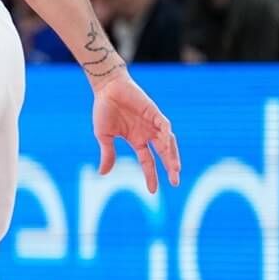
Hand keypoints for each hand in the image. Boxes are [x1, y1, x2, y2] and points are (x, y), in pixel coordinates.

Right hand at [93, 72, 180, 193]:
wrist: (107, 88)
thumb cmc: (104, 109)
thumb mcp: (104, 136)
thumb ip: (107, 154)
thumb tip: (103, 174)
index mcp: (137, 140)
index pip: (147, 162)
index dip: (151, 176)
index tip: (152, 191)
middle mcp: (148, 133)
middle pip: (163, 154)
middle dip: (170, 168)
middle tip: (175, 183)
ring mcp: (152, 123)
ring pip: (168, 142)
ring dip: (172, 155)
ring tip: (175, 169)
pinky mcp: (154, 112)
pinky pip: (164, 126)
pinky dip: (166, 136)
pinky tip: (165, 146)